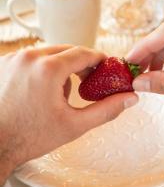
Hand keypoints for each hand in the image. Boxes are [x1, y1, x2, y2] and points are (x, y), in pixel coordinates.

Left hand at [0, 46, 137, 184]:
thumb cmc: (28, 137)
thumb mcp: (74, 125)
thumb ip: (106, 110)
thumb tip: (129, 98)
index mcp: (48, 69)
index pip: (83, 52)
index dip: (98, 59)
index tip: (105, 67)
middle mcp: (29, 58)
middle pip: (66, 50)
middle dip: (79, 64)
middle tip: (86, 82)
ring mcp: (13, 59)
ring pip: (48, 53)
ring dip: (59, 67)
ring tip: (60, 93)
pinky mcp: (3, 64)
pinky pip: (30, 59)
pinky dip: (40, 69)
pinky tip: (40, 91)